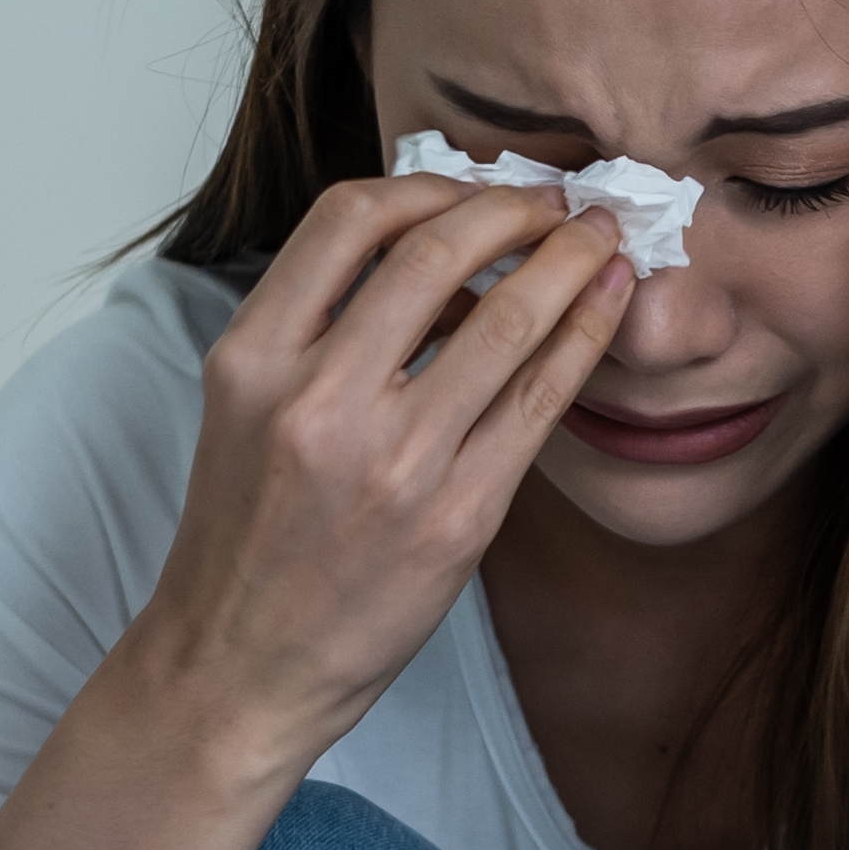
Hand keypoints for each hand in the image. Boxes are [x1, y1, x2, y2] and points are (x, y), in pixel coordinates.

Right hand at [125, 175, 634, 775]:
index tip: (476, 185)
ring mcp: (393, 462)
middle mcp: (318, 400)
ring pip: (505, 322)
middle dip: (513, 209)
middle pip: (435, 252)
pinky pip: (539, 404)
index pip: (348, 220)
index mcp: (253, 359)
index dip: (429, 184)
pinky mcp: (457, 518)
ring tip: (600, 240)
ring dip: (568, 263)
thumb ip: (318, 328)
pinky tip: (606, 307)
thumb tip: (433, 255)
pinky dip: (584, 339)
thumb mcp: (247, 409)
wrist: (242, 664)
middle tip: (557, 201)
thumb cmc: (250, 537)